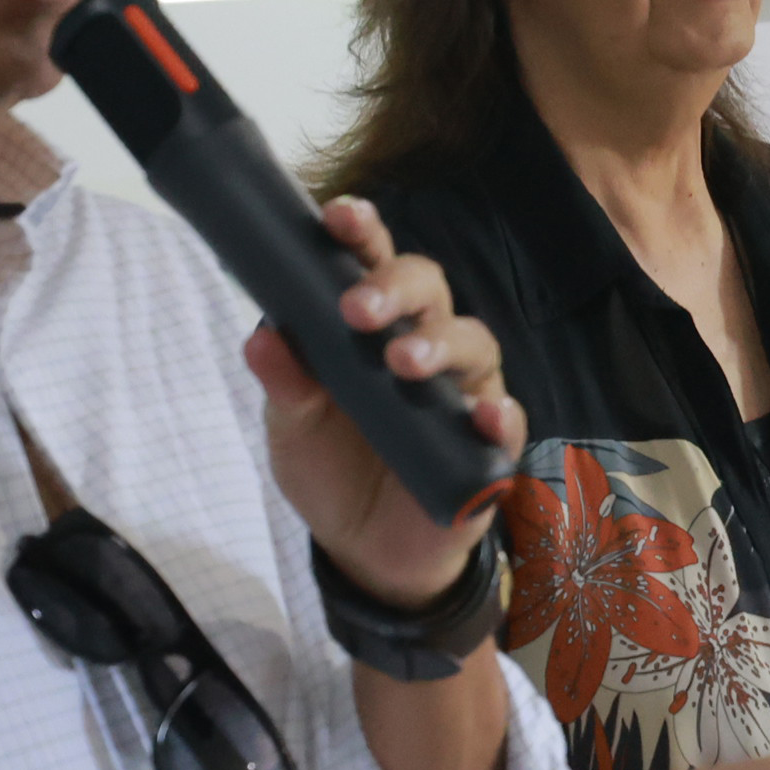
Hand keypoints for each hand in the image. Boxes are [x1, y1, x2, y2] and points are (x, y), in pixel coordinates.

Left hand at [244, 198, 527, 608]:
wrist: (364, 551)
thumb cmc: (332, 467)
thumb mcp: (293, 429)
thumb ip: (285, 384)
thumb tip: (262, 339)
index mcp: (373, 326)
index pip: (373, 263)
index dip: (361, 233)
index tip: (340, 218)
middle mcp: (426, 345)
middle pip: (430, 290)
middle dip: (396, 286)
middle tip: (357, 309)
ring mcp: (463, 393)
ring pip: (474, 343)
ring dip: (440, 344)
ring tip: (404, 362)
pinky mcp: (488, 448)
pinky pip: (508, 424)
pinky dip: (500, 417)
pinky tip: (483, 417)